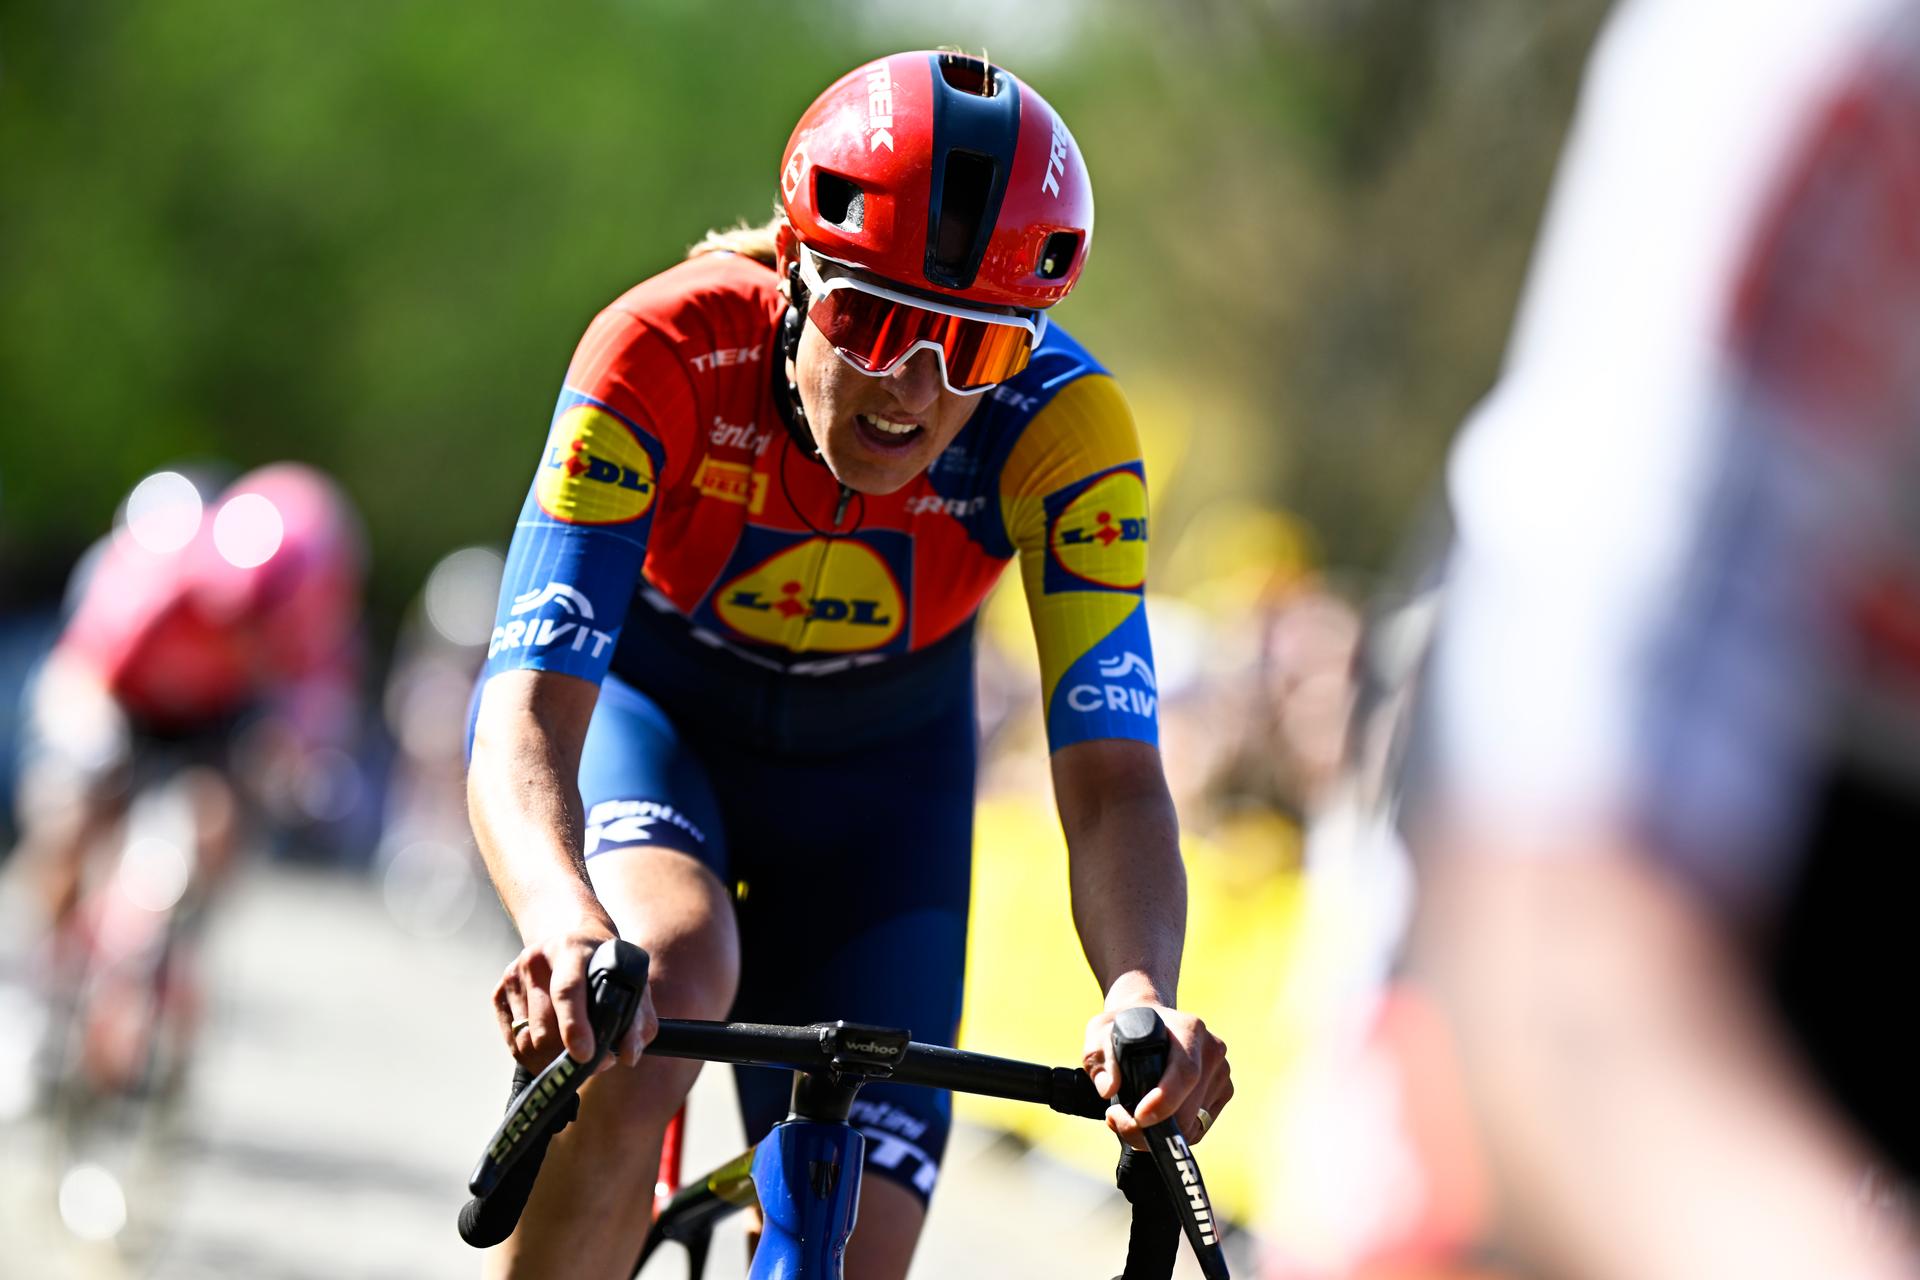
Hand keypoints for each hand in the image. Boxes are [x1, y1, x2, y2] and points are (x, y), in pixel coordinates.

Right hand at [492, 922, 655, 1073]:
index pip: (567, 991)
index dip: (575, 1026)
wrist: (568, 934)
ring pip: (526, 1042)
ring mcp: (513, 976)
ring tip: (576, 1054)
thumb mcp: (630, 979)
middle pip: (543, 1028)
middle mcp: (536, 959)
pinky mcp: (499, 992)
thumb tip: (630, 1055)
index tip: (586, 1055)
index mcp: (571, 949)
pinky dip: (534, 1057)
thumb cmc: (604, 964)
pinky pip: (513, 1043)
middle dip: (567, 1056)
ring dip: (551, 1061)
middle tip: (595, 1060)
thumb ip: (639, 1019)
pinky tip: (554, 1048)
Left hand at [1082, 995, 1231, 1151]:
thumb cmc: (1123, 1027)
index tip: (1139, 1117)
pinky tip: (1150, 1119)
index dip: (1165, 1100)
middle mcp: (1212, 1050)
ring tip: (1128, 1118)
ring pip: (1193, 1126)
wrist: (1147, 1021)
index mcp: (1189, 1029)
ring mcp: (1221, 1073)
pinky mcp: (1222, 1092)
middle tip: (1117, 1120)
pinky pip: (1198, 1128)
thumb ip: (1099, 1057)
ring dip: (1159, 1134)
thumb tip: (1109, 1088)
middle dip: (1152, 1128)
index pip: (1186, 1072)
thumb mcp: (1100, 1032)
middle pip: (1190, 1108)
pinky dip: (1173, 1134)